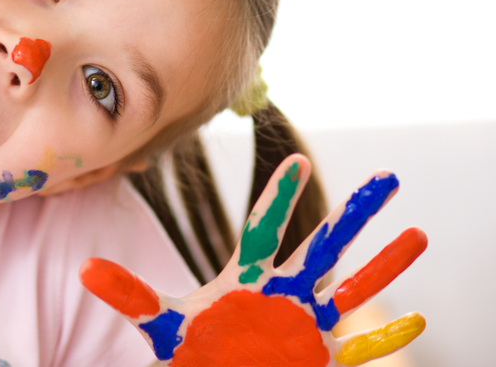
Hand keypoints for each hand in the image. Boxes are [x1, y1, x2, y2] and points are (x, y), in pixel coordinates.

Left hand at [80, 155, 426, 365]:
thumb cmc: (195, 352)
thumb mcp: (162, 324)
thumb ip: (129, 294)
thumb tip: (85, 268)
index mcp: (249, 278)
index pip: (265, 229)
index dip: (280, 196)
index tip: (296, 159)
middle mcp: (285, 291)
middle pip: (324, 244)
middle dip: (354, 213)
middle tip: (387, 177)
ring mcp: (308, 322)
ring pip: (354, 285)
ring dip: (385, 262)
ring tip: (417, 233)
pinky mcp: (320, 354)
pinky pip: (362, 343)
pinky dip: (389, 334)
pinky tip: (421, 318)